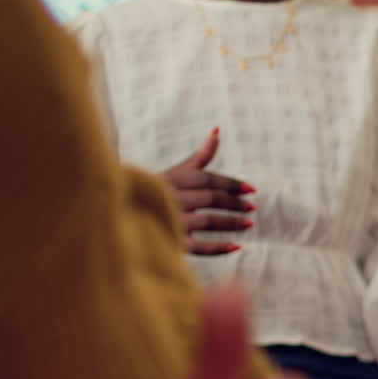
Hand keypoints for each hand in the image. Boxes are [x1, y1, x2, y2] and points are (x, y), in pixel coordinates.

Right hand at [161, 128, 256, 255]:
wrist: (125, 212)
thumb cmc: (159, 190)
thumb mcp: (178, 171)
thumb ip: (201, 156)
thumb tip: (218, 130)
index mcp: (173, 179)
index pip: (207, 179)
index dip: (231, 184)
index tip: (251, 190)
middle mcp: (171, 197)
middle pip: (210, 198)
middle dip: (234, 203)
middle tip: (252, 208)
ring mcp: (171, 219)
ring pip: (207, 221)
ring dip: (230, 222)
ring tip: (248, 224)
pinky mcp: (171, 241)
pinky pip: (198, 247)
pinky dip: (217, 248)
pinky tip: (235, 246)